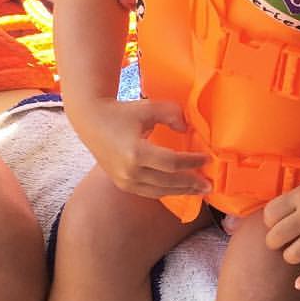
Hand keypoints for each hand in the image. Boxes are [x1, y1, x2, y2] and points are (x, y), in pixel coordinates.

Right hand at [78, 98, 210, 199]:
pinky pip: (149, 192)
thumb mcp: (148, 108)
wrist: (91, 121)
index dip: (192, 162)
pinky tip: (179, 189)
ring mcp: (124, 181)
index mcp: (136, 152)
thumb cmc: (121, 112)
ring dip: (181, 191)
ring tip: (198, 190)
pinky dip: (166, 191)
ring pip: (159, 192)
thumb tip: (186, 129)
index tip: (206, 159)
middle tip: (209, 185)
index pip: (172, 163)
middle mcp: (129, 171)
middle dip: (191, 183)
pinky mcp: (122, 184)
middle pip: (168, 182)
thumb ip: (171, 114)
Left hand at [261, 156, 299, 289]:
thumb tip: (280, 216)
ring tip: (296, 251)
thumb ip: (297, 197)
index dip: (270, 220)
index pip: (269, 214)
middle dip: (275, 241)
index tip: (276, 221)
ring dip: (291, 256)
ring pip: (292, 256)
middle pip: (276, 238)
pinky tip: (298, 285)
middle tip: (283, 239)